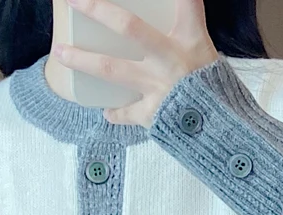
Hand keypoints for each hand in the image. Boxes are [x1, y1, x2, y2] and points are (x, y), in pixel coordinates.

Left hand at [53, 0, 218, 127]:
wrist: (222, 132)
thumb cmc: (216, 89)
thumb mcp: (204, 50)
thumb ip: (186, 25)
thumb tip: (178, 6)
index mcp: (189, 38)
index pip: (185, 1)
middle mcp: (170, 58)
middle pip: (129, 27)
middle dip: (98, 10)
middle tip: (74, 0)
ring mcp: (157, 86)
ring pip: (111, 69)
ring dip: (82, 60)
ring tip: (60, 53)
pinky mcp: (152, 114)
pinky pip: (125, 113)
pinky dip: (114, 112)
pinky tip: (105, 111)